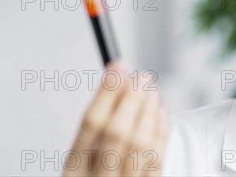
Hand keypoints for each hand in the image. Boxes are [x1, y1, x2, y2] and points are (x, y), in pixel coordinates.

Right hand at [63, 60, 168, 176]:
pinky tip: (160, 116)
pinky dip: (161, 135)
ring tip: (151, 91)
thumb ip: (94, 133)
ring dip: (149, 113)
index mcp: (74, 170)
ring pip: (141, 147)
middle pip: (117, 132)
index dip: (107, 91)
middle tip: (140, 77)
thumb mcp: (79, 165)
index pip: (91, 123)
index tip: (117, 68)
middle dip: (131, 99)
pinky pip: (156, 163)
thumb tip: (114, 86)